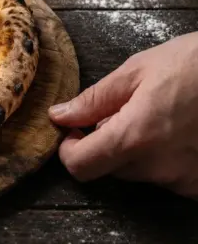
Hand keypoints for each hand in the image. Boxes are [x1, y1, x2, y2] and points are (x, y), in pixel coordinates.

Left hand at [49, 32, 197, 198]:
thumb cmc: (196, 64)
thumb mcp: (138, 70)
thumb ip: (94, 99)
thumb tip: (60, 116)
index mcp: (135, 137)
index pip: (81, 167)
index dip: (69, 150)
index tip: (74, 132)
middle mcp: (160, 167)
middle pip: (111, 168)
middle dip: (107, 143)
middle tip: (127, 110)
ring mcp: (187, 179)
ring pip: (142, 172)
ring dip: (140, 149)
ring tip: (163, 114)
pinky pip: (172, 177)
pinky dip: (168, 158)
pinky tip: (184, 131)